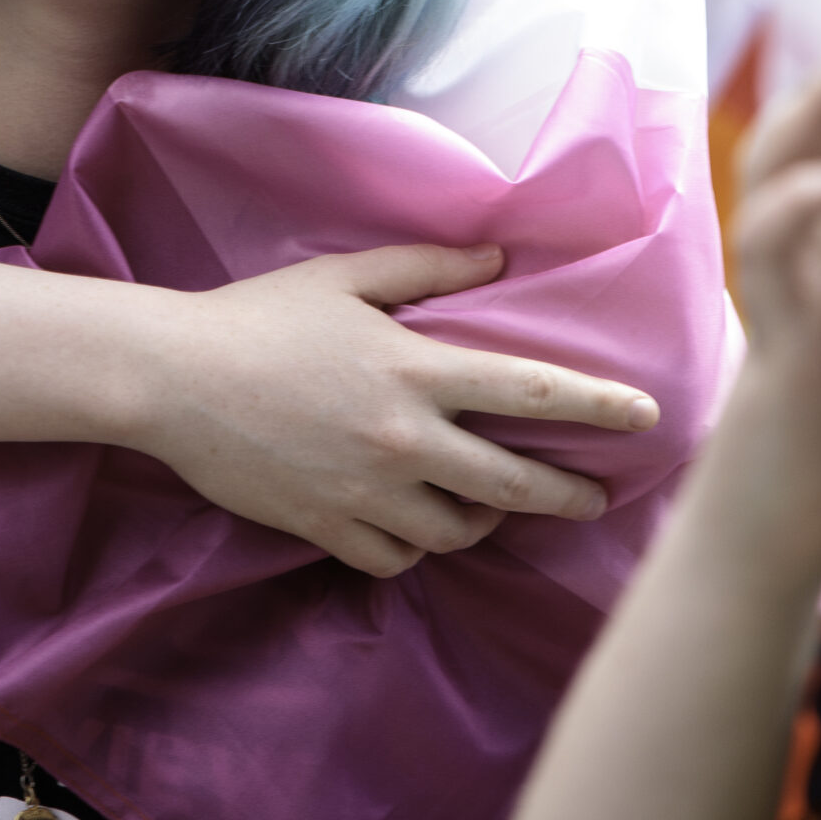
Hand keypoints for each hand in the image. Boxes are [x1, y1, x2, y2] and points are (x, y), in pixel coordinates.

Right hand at [135, 243, 662, 575]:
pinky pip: (397, 558)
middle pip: (514, 485)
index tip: (648, 418)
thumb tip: (498, 261)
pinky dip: (414, 546)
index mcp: (414, 370)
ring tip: (485, 504)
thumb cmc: (257, 316)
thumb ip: (427, 269)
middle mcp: (402, 439)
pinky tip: (413, 525)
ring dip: (481, 520)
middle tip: (590, 496)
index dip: (598, 405)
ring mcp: (366, 492)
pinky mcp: (327, 528)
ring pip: (458, 532)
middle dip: (567, 494)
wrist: (172, 379)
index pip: (530, 390)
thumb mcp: (344, 277)